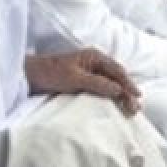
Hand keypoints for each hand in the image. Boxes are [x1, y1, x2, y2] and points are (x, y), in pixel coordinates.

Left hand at [25, 49, 140, 115]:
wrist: (28, 77)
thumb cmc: (49, 72)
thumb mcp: (74, 78)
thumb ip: (97, 83)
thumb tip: (118, 90)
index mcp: (94, 57)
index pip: (117, 71)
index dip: (129, 84)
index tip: (137, 96)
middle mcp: (95, 63)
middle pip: (117, 78)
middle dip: (128, 92)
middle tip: (137, 108)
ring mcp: (90, 73)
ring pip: (111, 85)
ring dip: (121, 96)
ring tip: (130, 109)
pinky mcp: (84, 83)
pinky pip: (102, 90)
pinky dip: (110, 97)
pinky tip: (115, 106)